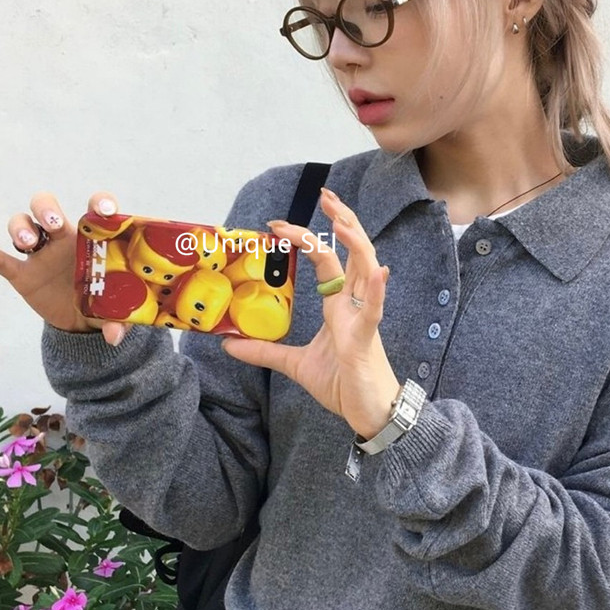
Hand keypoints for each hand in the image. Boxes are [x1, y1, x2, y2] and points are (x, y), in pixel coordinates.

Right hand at [0, 192, 127, 344]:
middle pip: (47, 207)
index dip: (100, 202)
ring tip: (28, 242)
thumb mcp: (116, 311)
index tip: (103, 209)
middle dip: (47, 208)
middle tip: (54, 223)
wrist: (78, 322)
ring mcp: (40, 253)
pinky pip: (2, 260)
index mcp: (91, 239)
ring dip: (21, 228)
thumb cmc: (102, 301)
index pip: (95, 210)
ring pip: (22, 224)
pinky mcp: (22, 273)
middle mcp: (63, 238)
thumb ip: (119, 321)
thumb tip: (115, 336)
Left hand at [221, 187, 400, 440]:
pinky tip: (379, 270)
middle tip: (325, 195)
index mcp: (339, 306)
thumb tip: (229, 344)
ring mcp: (363, 319)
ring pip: (366, 271)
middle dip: (341, 221)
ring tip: (340, 219)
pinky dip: (377, 290)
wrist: (370, 414)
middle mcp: (354, 305)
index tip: (280, 225)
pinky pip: (374, 311)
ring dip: (355, 243)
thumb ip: (265, 351)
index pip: (326, 261)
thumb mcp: (295, 365)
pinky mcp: (366, 340)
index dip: (307, 238)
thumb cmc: (344, 385)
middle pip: (353, 253)